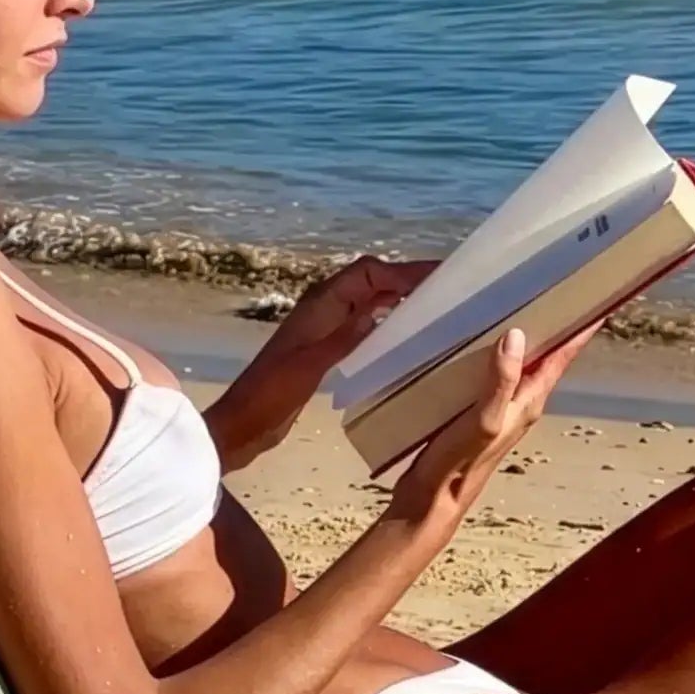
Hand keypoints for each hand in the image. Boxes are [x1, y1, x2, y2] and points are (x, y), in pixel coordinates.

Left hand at [269, 254, 439, 384]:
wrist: (245, 422)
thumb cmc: (270, 393)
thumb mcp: (308, 366)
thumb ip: (343, 338)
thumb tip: (379, 311)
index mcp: (320, 304)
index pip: (367, 272)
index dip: (402, 271)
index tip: (439, 277)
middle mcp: (326, 308)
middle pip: (372, 280)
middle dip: (407, 279)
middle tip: (449, 288)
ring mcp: (327, 327)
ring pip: (371, 300)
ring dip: (400, 298)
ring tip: (437, 306)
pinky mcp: (329, 347)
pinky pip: (365, 323)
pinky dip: (388, 321)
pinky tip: (407, 334)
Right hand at [385, 317, 604, 537]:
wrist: (432, 500)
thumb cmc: (460, 464)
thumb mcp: (484, 420)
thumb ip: (501, 381)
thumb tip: (516, 336)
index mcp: (528, 401)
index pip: (562, 357)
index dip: (581, 330)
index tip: (599, 302)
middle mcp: (519, 402)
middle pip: (545, 355)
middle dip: (556, 325)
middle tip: (562, 289)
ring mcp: (499, 405)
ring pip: (519, 362)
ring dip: (525, 336)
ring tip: (526, 302)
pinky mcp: (476, 408)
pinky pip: (494, 371)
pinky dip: (494, 351)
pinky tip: (480, 339)